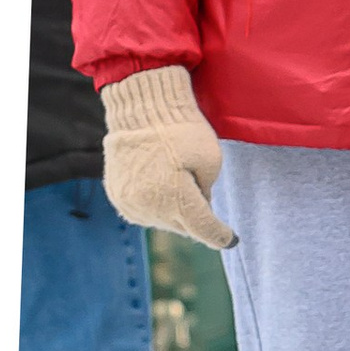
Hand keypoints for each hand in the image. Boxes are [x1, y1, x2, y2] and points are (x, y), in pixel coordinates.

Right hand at [99, 70, 233, 248]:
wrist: (141, 110)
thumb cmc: (182, 130)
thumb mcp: (210, 160)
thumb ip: (206, 192)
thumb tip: (200, 207)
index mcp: (177, 199)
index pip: (203, 229)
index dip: (220, 236)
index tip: (232, 240)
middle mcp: (151, 207)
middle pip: (183, 227)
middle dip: (197, 220)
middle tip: (204, 201)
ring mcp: (131, 203)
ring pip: (162, 221)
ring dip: (175, 214)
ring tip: (179, 186)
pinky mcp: (117, 196)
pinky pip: (142, 212)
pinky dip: (156, 207)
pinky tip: (162, 188)